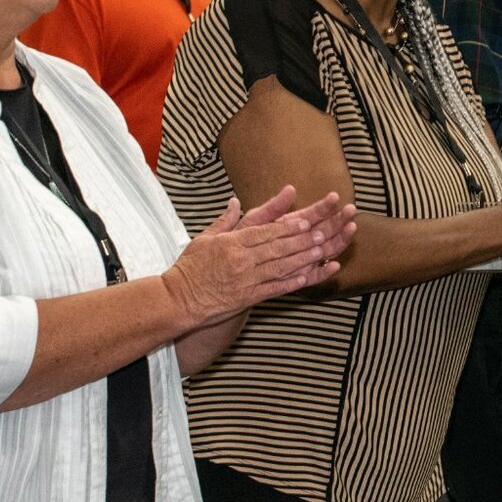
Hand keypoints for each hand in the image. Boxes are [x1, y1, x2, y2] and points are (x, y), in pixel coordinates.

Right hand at [160, 187, 356, 329]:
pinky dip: (292, 282)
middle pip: (278, 247)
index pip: (265, 232)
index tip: (306, 222)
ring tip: (323, 252)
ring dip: (303, 259)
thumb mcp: (204, 239)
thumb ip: (224, 221)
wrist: (177, 299)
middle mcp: (241, 259)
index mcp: (232, 243)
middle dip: (303, 240)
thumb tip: (236, 202)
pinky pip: (274, 289)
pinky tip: (308, 277)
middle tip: (323, 233)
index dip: (288, 227)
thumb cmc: (189, 268)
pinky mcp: (247, 297)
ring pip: (280, 266)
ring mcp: (246, 279)